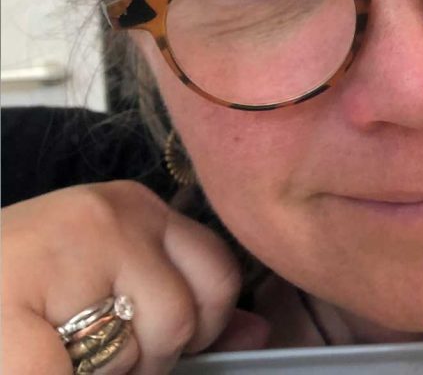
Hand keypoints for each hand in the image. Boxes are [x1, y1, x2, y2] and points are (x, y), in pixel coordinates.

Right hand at [2, 181, 262, 373]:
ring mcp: (63, 246)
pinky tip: (33, 357)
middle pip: (182, 318)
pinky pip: (73, 373)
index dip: (196, 327)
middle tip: (83, 349)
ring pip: (140, 350)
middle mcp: (107, 213)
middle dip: (144, 359)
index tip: (145, 339)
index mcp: (132, 207)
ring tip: (53, 349)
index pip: (216, 276)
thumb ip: (182, 306)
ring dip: (106, 372)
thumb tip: (256, 333)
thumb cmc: (13, 293)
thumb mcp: (104, 282)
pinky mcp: (17, 297)